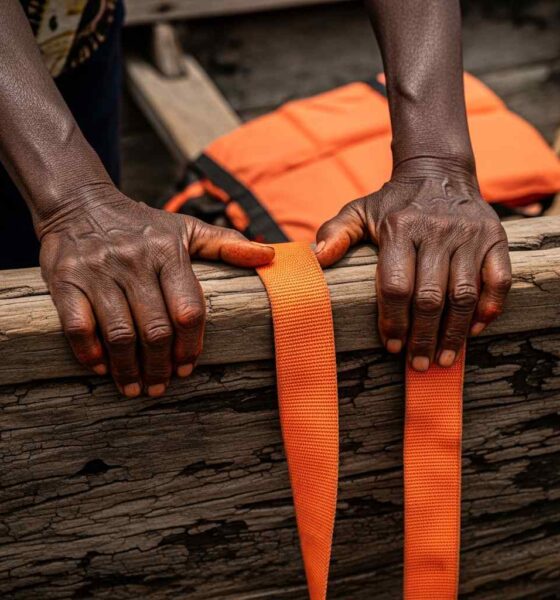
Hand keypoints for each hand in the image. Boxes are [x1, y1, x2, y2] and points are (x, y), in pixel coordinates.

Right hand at [38, 184, 273, 396]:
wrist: (80, 202)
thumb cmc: (142, 225)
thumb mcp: (186, 228)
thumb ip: (226, 244)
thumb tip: (269, 255)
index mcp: (168, 252)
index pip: (189, 310)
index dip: (191, 346)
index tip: (187, 366)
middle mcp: (134, 261)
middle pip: (156, 329)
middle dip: (161, 365)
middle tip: (162, 384)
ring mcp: (98, 271)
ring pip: (120, 334)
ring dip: (129, 369)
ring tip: (135, 387)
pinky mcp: (65, 280)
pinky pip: (78, 327)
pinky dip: (90, 353)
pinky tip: (102, 367)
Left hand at [315, 160, 511, 370]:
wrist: (439, 171)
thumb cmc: (394, 203)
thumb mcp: (359, 210)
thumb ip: (336, 233)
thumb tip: (317, 258)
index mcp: (400, 228)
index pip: (396, 286)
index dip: (393, 322)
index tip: (391, 347)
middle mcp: (436, 231)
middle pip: (430, 297)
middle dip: (423, 337)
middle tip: (418, 365)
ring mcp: (469, 234)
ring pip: (464, 295)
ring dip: (455, 333)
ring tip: (444, 359)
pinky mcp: (495, 237)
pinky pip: (499, 280)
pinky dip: (489, 308)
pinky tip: (475, 330)